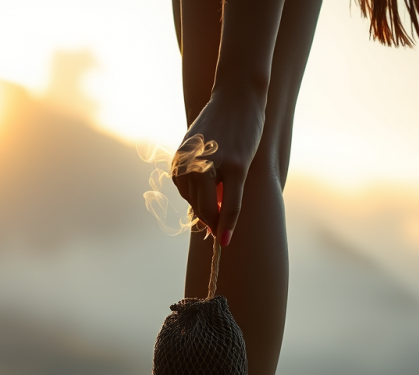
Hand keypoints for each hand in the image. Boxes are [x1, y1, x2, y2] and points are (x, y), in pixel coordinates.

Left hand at [171, 88, 265, 245]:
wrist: (238, 93)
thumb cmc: (222, 123)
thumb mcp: (201, 147)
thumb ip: (199, 173)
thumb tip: (208, 208)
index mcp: (180, 159)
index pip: (186, 195)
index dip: (199, 209)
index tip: (210, 219)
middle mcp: (191, 162)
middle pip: (196, 205)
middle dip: (207, 221)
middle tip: (217, 232)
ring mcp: (213, 164)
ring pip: (209, 208)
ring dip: (216, 223)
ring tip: (224, 227)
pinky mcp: (235, 165)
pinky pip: (230, 203)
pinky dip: (228, 222)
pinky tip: (226, 237)